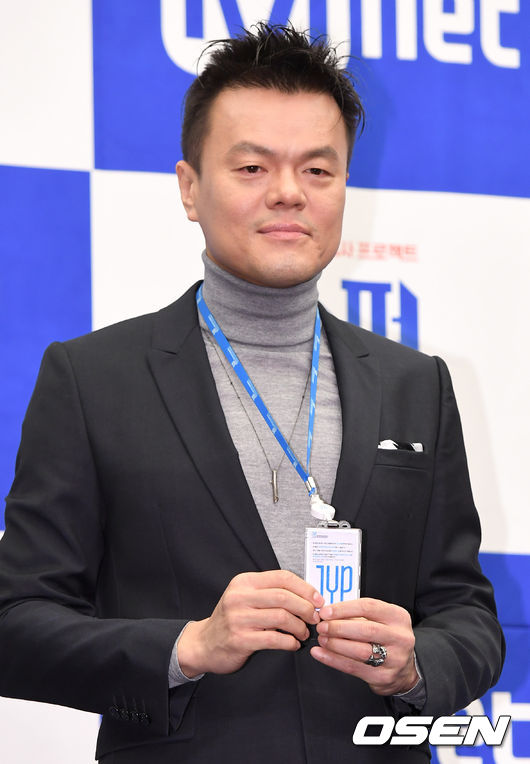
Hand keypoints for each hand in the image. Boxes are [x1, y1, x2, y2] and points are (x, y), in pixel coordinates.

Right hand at [178, 570, 323, 676]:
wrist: (204, 643)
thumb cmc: (232, 620)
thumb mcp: (246, 597)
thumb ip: (270, 592)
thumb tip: (307, 595)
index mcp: (244, 582)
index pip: (282, 577)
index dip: (304, 588)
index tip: (318, 599)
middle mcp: (240, 597)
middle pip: (284, 596)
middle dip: (306, 608)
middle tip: (314, 618)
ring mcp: (238, 618)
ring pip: (281, 617)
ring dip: (299, 627)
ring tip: (303, 633)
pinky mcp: (240, 639)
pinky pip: (274, 639)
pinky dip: (289, 642)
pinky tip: (293, 644)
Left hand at [311, 597, 417, 694]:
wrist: (405, 670)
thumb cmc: (388, 639)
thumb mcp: (382, 621)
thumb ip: (359, 616)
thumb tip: (329, 614)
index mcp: (398, 617)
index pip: (368, 607)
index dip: (344, 609)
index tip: (326, 612)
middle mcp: (400, 637)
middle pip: (366, 629)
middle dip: (338, 627)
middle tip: (322, 626)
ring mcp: (394, 659)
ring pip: (360, 650)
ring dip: (335, 644)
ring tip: (322, 639)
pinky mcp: (384, 677)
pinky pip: (354, 668)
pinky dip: (334, 660)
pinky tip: (322, 654)